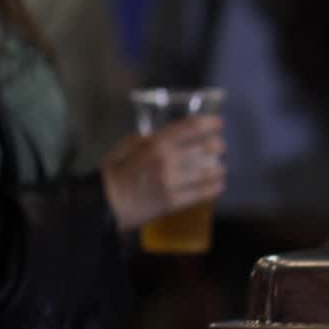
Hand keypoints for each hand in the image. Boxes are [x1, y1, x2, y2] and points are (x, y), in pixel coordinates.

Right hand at [101, 115, 225, 231]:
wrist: (106, 205)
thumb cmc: (113, 174)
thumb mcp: (125, 146)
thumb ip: (147, 139)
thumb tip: (166, 137)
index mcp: (155, 144)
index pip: (188, 128)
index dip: (208, 124)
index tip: (219, 122)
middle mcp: (167, 161)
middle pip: (202, 149)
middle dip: (216, 146)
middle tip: (220, 146)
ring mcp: (172, 182)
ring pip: (206, 172)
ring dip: (217, 168)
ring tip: (221, 167)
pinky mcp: (174, 202)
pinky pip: (201, 193)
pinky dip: (213, 188)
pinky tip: (220, 184)